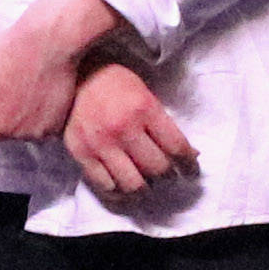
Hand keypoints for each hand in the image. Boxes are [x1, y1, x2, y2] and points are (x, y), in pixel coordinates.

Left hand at [0, 0, 130, 152]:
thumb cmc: (5, 50)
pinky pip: (39, 133)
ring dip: (19, 121)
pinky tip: (42, 97)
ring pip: (15, 135)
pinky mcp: (45, 134)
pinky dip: (40, 121)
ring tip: (26, 91)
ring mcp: (20, 134)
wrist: (46, 43)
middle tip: (6, 92)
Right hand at [63, 60, 198, 205]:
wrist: (77, 78)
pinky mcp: (81, 153)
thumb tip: (189, 154)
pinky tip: (123, 187)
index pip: (176, 147)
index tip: (191, 171)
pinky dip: (118, 191)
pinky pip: (105, 185)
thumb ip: (164, 124)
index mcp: (144, 108)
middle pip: (157, 169)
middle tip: (167, 175)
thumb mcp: (146, 94)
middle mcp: (123, 128)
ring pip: (133, 184)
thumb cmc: (116, 84)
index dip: (189, 164)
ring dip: (144, 188)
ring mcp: (100, 143)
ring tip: (146, 184)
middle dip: (168, 176)